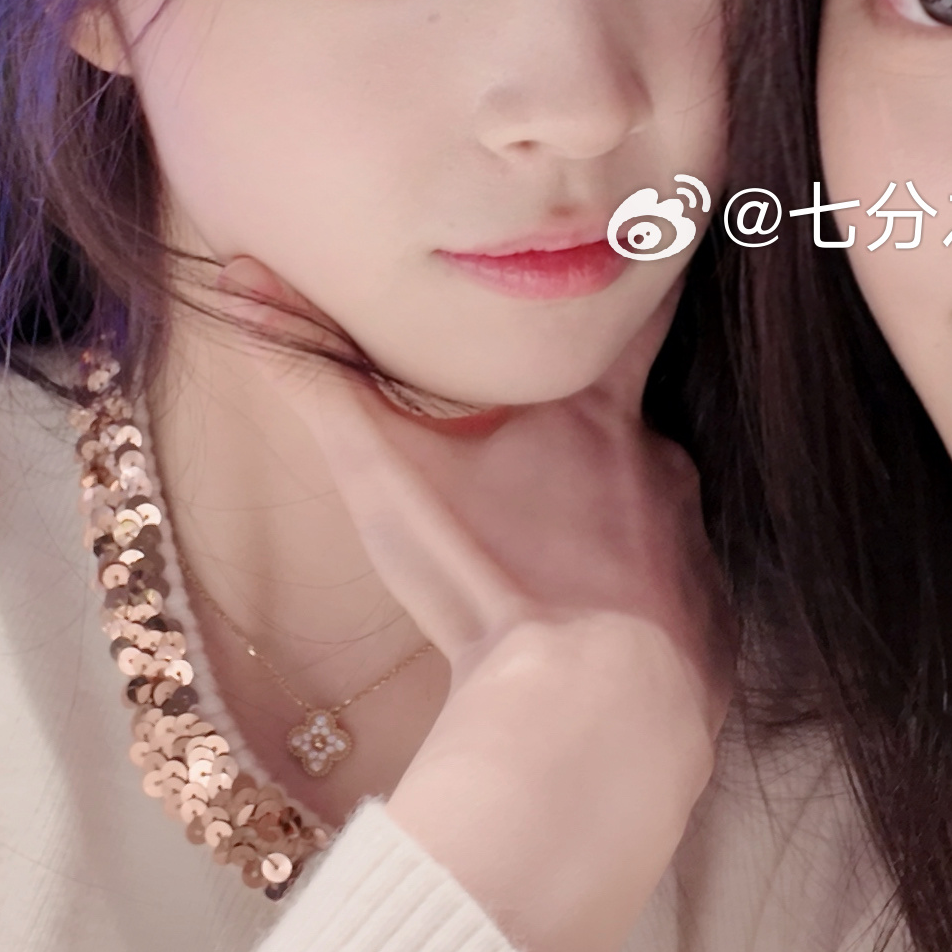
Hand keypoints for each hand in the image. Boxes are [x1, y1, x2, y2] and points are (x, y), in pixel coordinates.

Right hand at [216, 260, 730, 951]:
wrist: (586, 703)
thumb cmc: (485, 577)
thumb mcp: (381, 471)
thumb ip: (314, 378)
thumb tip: (241, 279)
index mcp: (596, 416)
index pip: (633, 320)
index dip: (635, 288)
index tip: (655, 248)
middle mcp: (661, 466)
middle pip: (632, 430)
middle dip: (593, 443)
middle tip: (544, 469)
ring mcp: (695, 548)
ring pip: (653, 519)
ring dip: (613, 534)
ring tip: (555, 569)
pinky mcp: (710, 626)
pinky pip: (675, 604)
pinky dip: (638, 614)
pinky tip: (593, 641)